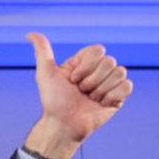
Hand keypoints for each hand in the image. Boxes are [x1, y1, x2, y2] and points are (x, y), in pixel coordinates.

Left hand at [23, 33, 132, 158]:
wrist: (63, 125)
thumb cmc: (53, 102)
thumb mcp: (45, 75)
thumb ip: (43, 52)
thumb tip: (30, 34)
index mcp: (84, 62)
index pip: (98, 50)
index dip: (86, 66)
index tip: (72, 79)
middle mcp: (98, 70)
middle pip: (110, 62)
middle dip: (92, 80)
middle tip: (81, 92)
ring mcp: (109, 83)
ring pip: (120, 72)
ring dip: (101, 90)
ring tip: (90, 99)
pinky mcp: (118, 96)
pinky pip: (127, 86)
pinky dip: (113, 96)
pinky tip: (101, 104)